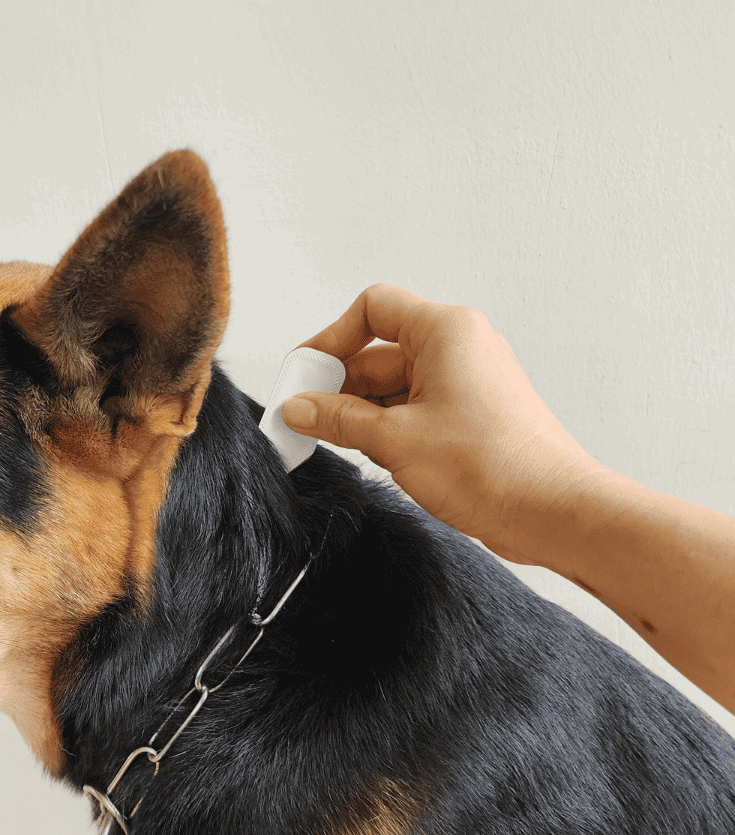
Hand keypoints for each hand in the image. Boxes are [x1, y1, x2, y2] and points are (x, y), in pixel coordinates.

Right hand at [281, 284, 601, 562]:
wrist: (549, 511)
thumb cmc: (492, 466)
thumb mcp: (393, 439)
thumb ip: (337, 420)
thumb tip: (298, 409)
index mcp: (446, 331)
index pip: (373, 310)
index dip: (332, 338)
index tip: (306, 373)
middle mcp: (460, 348)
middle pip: (378, 352)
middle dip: (338, 385)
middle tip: (303, 418)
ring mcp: (466, 383)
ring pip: (394, 386)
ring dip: (360, 412)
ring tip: (333, 443)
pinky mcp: (469, 416)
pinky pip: (414, 409)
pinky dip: (385, 427)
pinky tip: (367, 455)